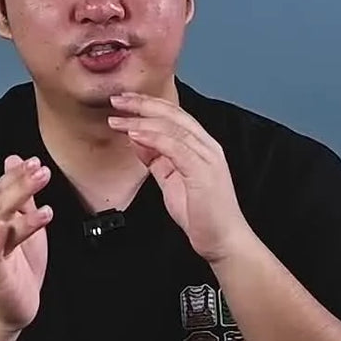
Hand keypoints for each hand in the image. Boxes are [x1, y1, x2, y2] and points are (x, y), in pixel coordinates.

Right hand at [0, 154, 52, 330]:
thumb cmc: (19, 267)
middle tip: (39, 168)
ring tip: (37, 188)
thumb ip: (22, 196)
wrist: (9, 309)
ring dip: (16, 200)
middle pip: (0, 199)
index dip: (17, 174)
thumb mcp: (25, 224)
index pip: (3, 189)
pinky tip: (9, 223)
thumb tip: (14, 160)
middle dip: (19, 182)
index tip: (36, 161)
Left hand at [107, 93, 253, 263]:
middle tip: (117, 99)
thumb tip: (137, 140)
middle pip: (173, 114)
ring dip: (141, 120)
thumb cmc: (201, 214)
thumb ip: (157, 160)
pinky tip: (135, 134)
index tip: (124, 102)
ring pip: (172, 127)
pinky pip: (176, 147)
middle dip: (142, 104)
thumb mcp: (171, 181)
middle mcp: (207, 146)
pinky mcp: (203, 171)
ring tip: (118, 119)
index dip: (148, 105)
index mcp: (201, 146)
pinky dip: (154, 138)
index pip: (173, 116)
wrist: (222, 241)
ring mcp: (207, 157)